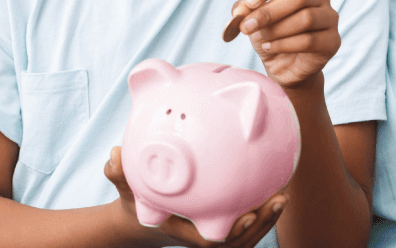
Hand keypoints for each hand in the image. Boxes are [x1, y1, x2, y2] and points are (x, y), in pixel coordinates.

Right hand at [104, 146, 286, 247]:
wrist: (141, 220)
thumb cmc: (135, 203)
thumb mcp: (125, 190)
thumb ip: (119, 175)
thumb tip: (113, 156)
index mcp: (184, 231)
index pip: (214, 239)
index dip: (234, 231)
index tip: (248, 215)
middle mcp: (201, 235)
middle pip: (240, 239)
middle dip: (262, 223)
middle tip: (279, 198)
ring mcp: (212, 232)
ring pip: (246, 235)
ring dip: (266, 218)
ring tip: (282, 194)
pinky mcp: (218, 225)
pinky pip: (243, 222)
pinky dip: (259, 211)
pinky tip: (271, 186)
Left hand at [226, 0, 339, 88]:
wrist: (285, 67)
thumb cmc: (271, 36)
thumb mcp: (253, 20)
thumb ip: (245, 11)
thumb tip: (239, 10)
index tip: (250, 2)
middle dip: (268, 12)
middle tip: (247, 27)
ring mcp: (330, 19)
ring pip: (306, 18)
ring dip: (276, 29)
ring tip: (258, 39)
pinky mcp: (332, 41)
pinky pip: (310, 40)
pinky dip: (284, 44)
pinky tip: (269, 47)